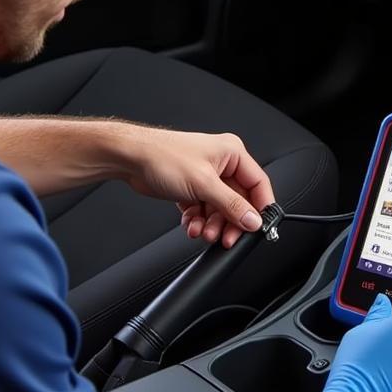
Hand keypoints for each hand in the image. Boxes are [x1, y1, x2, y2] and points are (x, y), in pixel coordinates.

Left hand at [122, 128, 274, 247]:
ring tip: (202, 232)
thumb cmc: (162, 156)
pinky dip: (198, 221)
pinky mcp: (192, 188)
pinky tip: (190, 225)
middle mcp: (222, 164)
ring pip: (219, 209)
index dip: (261, 207)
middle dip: (230, 221)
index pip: (257, 184)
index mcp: (232, 153)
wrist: (130, 158)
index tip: (260, 227)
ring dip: (211, 224)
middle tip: (225, 237)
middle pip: (238, 201)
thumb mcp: (203, 183)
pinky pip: (203, 210)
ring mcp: (206, 177)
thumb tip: (253, 220)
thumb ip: (231, 205)